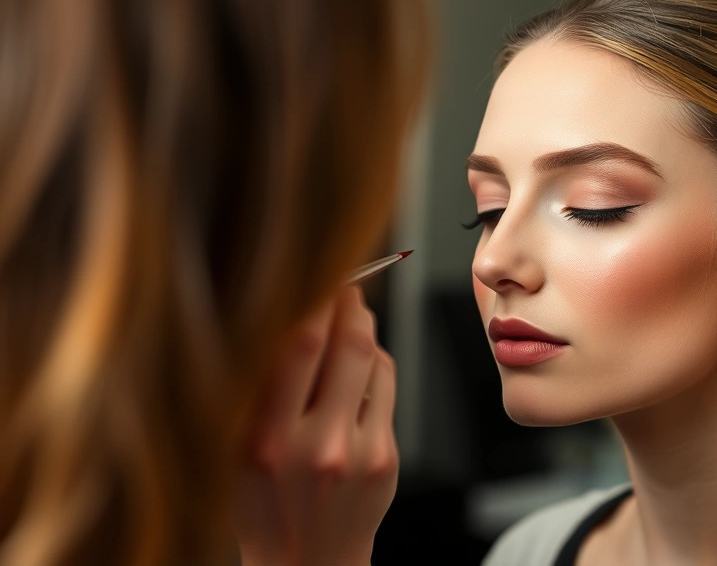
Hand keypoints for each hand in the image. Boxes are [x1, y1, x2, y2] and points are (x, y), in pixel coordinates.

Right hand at [235, 287, 397, 565]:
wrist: (306, 564)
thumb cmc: (262, 507)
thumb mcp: (234, 452)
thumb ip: (253, 393)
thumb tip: (278, 318)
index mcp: (263, 441)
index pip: (295, 348)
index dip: (311, 301)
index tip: (310, 273)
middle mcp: (314, 447)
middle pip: (346, 345)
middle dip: (348, 302)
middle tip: (342, 280)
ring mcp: (358, 453)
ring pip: (373, 361)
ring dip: (364, 328)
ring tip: (351, 316)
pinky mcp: (387, 459)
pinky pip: (385, 388)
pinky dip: (374, 364)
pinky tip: (359, 363)